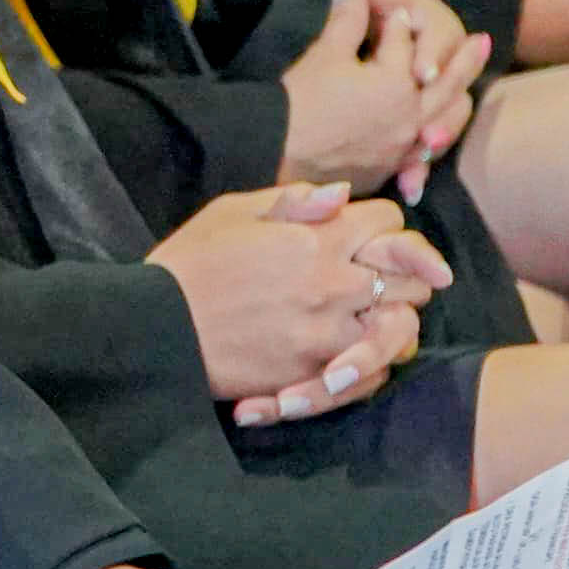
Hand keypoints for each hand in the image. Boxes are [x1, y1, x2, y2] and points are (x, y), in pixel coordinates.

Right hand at [147, 180, 445, 411]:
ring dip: (392, 317)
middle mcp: (335, 285)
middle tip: (379, 274)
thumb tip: (341, 195)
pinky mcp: (316, 372)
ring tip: (373, 316)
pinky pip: (374, 370)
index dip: (381, 224)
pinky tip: (355, 350)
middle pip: (412, 277)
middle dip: (401, 270)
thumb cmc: (189, 263)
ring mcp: (329, 333)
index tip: (363, 232)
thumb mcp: (233, 212)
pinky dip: (373, 359)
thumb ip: (295, 200)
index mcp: (318, 239)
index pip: (390, 223)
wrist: (157, 327)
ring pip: (401, 326)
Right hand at [275, 0, 484, 192]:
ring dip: (456, 102)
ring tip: (467, 91)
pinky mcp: (388, 169)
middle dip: (463, 59)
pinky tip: (434, 136)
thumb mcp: (326, 49)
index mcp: (396, 82)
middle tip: (483, 41)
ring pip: (443, 121)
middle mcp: (410, 116)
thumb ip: (346, 8)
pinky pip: (421, 156)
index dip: (399, 26)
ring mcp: (402, 147)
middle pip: (444, 82)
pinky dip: (432, 144)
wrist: (274, 151)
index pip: (405, 44)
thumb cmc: (299, 98)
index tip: (398, 13)